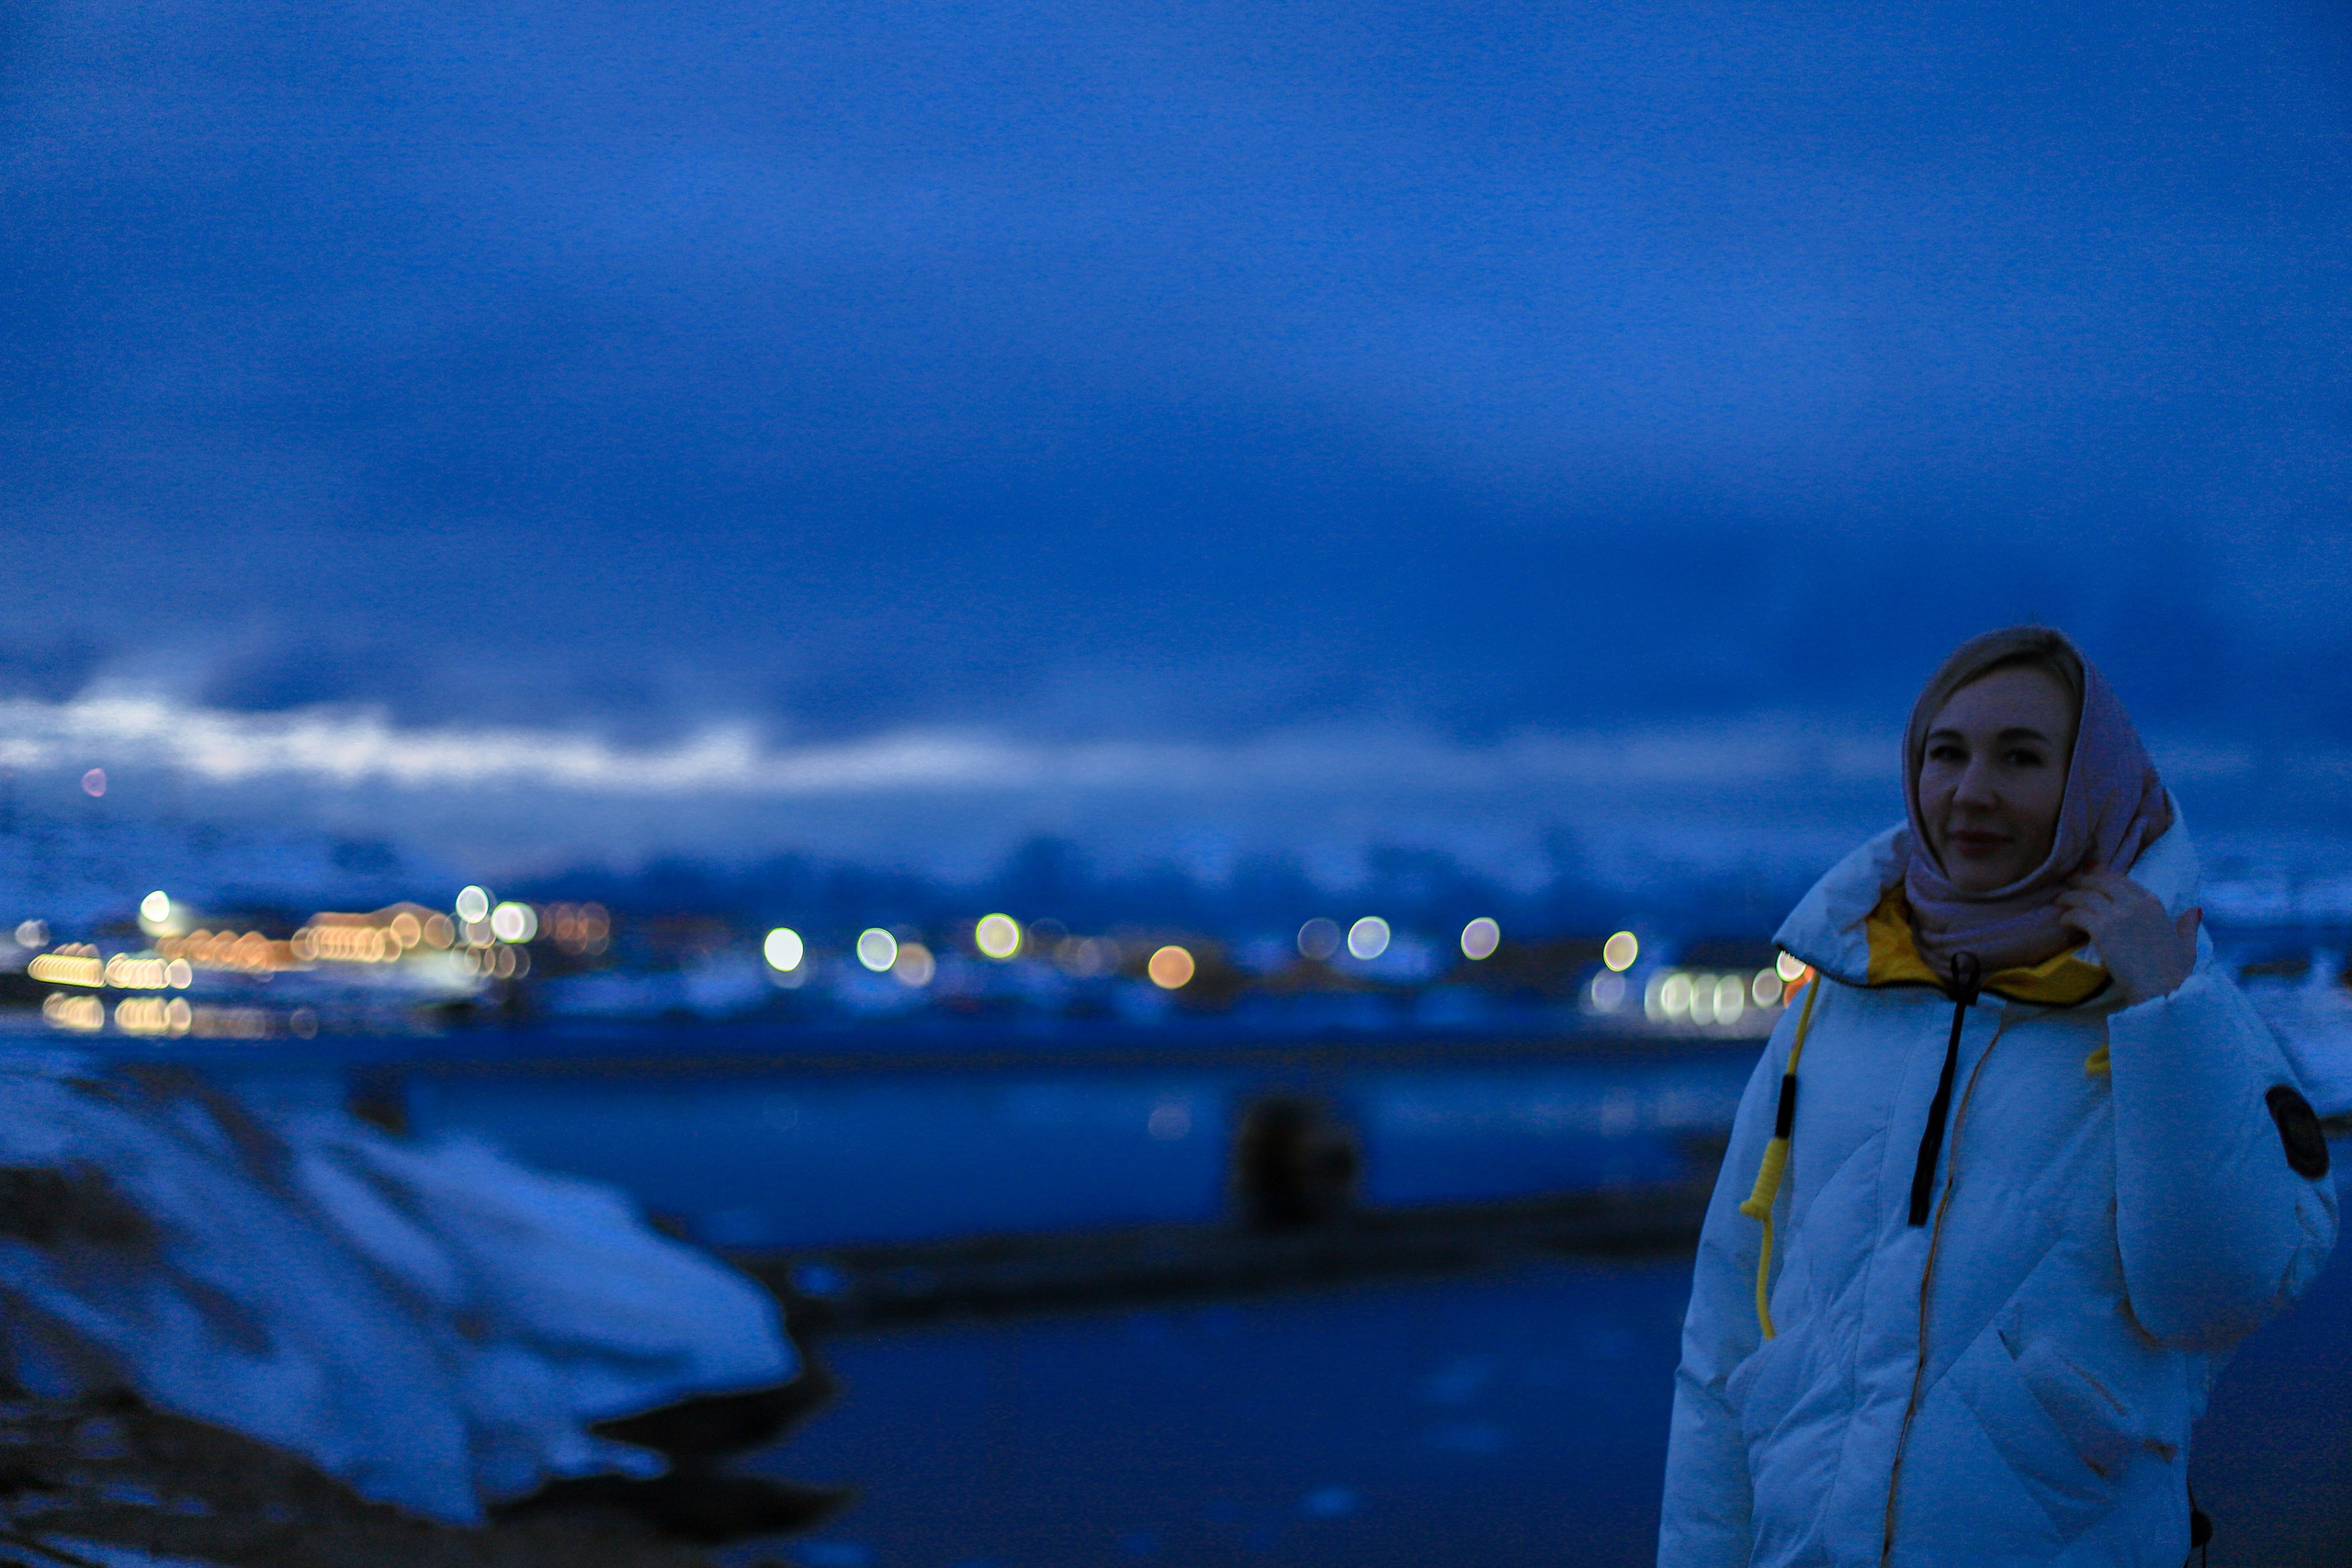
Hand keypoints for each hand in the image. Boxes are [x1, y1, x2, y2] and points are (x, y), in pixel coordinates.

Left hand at [2055, 866, 2199, 1004]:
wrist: (2161, 989)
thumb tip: (2195, 910)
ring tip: (2060, 900)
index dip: (2103, 875)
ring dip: (2070, 897)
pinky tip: (2063, 921)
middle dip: (2082, 879)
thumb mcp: (2187, 946)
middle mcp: (2135, 904)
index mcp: (2153, 904)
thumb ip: (2188, 926)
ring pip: (2085, 896)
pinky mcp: (2102, 930)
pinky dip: (2068, 916)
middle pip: (2101, 882)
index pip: (2122, 880)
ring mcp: (2117, 915)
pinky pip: (2077, 915)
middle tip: (2069, 880)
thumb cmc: (2174, 973)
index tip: (2090, 872)